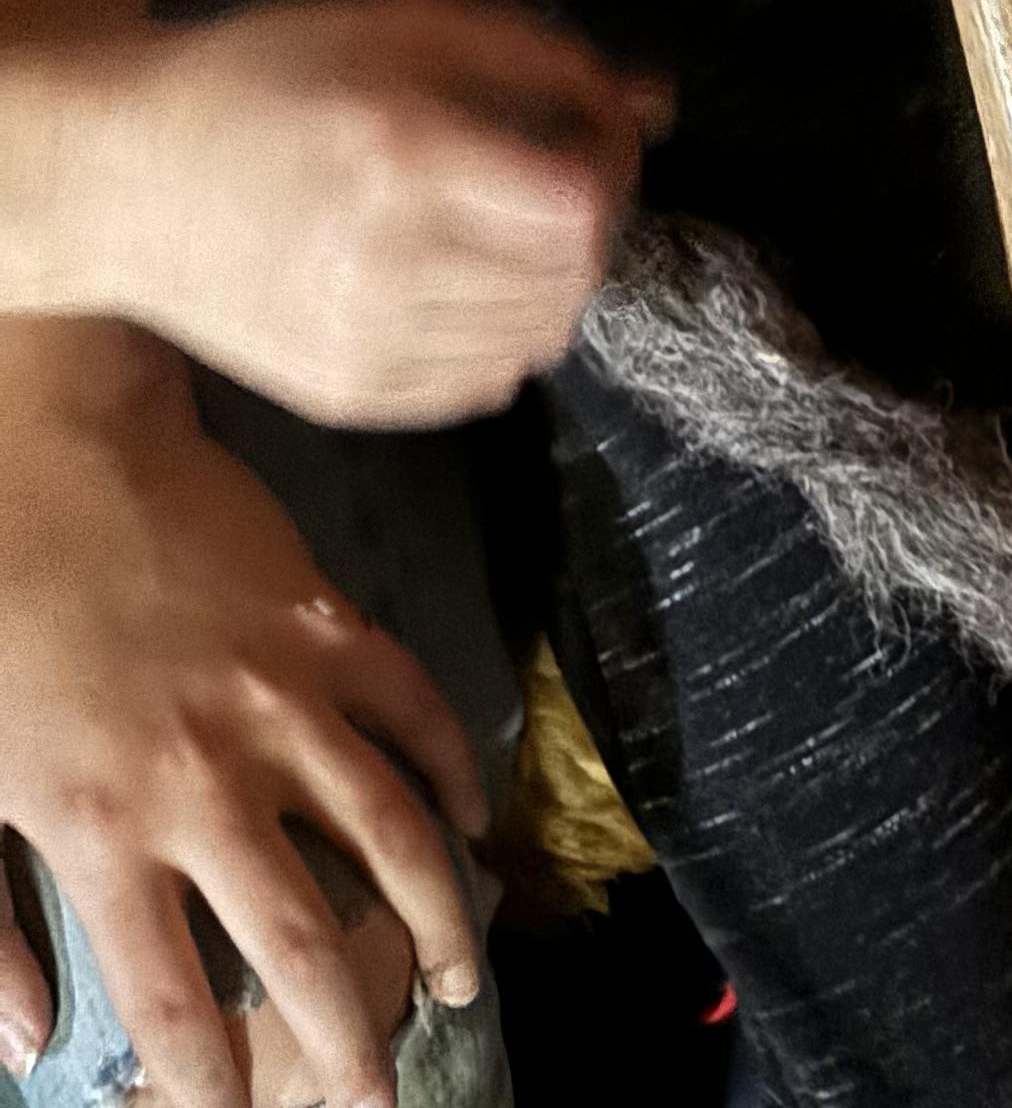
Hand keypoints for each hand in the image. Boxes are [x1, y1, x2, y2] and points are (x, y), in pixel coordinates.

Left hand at [0, 343, 486, 1107]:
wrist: (58, 462)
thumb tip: (23, 1046)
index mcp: (105, 831)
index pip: (176, 1001)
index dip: (216, 1086)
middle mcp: (207, 780)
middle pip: (303, 942)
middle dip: (350, 1037)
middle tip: (383, 1096)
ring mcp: (283, 698)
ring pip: (392, 833)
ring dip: (438, 916)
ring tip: (458, 976)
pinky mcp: (330, 625)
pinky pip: (415, 710)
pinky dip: (454, 769)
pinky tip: (470, 818)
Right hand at [97, 0, 654, 428]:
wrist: (126, 181)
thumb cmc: (268, 79)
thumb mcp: (403, 23)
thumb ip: (540, 56)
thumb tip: (652, 102)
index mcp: (403, 156)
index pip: (580, 204)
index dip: (612, 164)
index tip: (594, 132)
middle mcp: (386, 262)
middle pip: (571, 276)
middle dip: (594, 221)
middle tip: (560, 177)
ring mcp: (362, 343)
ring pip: (538, 338)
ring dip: (554, 281)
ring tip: (512, 230)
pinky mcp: (344, 395)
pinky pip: (482, 386)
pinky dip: (505, 337)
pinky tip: (471, 284)